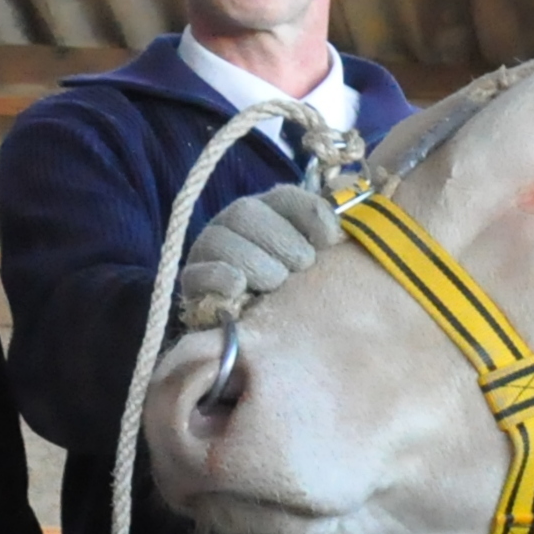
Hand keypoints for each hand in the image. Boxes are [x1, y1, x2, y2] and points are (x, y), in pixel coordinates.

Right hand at [175, 182, 338, 332]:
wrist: (256, 336)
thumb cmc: (295, 295)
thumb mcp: (318, 266)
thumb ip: (329, 240)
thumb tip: (341, 223)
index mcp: (269, 212)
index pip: (285, 197)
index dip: (309, 212)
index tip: (331, 239)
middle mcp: (234, 222)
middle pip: (247, 212)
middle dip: (281, 240)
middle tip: (301, 266)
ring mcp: (209, 249)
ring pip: (222, 239)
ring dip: (255, 262)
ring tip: (275, 282)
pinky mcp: (192, 280)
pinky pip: (198, 271)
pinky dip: (220, 277)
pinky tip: (239, 287)